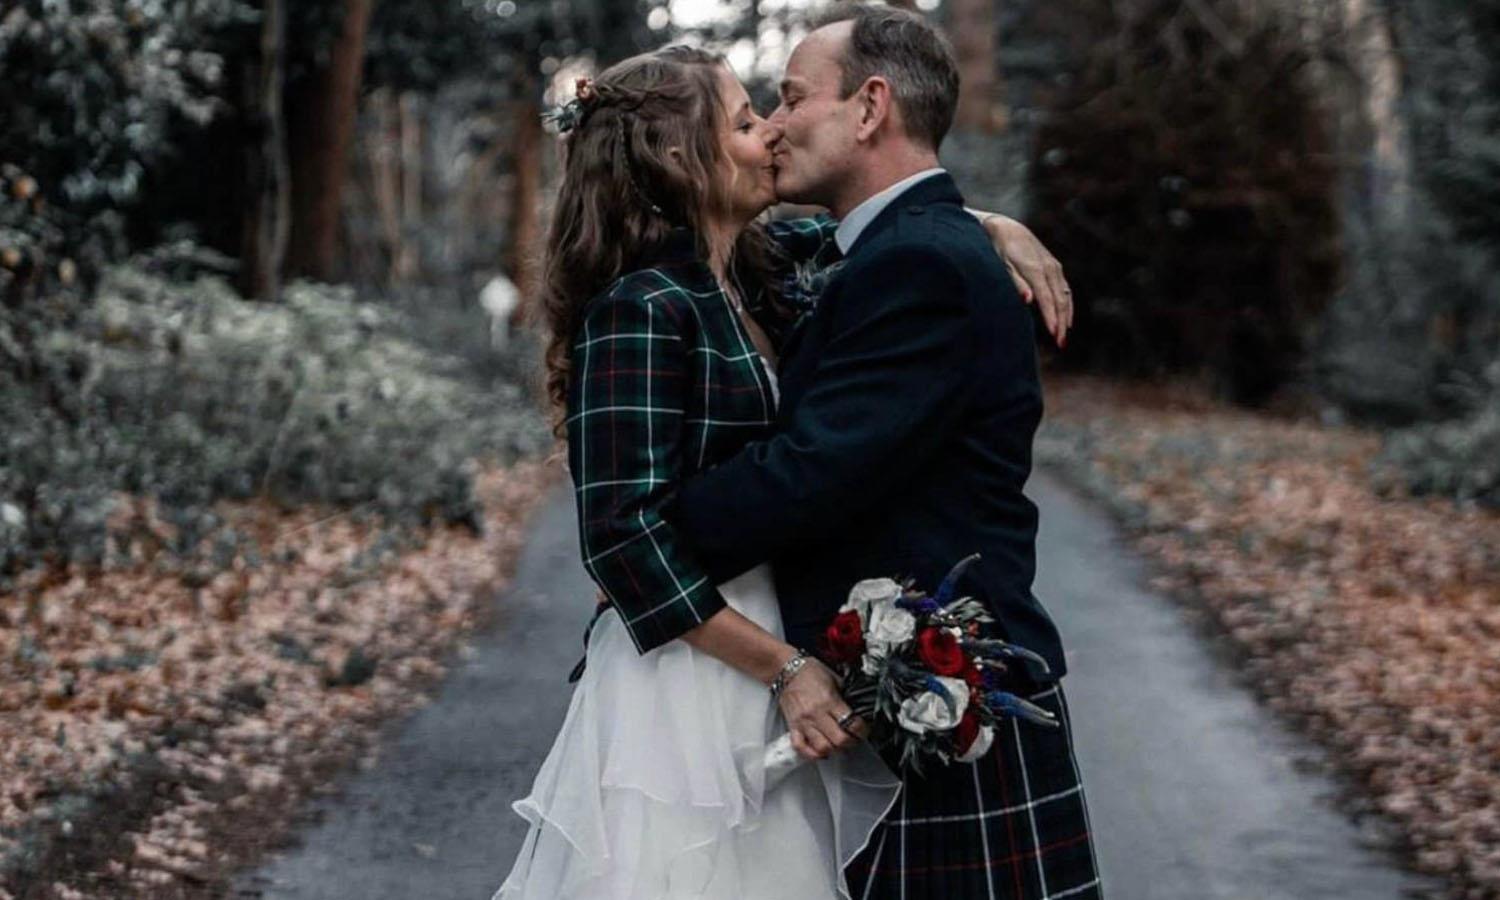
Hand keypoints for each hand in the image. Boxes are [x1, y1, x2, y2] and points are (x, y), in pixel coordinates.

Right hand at [775, 654, 868, 760]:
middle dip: (850, 742)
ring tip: (838, 745)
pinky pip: (801, 748)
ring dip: (834, 750)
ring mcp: (803, 722)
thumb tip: (857, 710)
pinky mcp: (793, 727)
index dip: (862, 730)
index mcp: (829, 700)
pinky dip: (812, 754)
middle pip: (839, 740)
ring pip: (822, 748)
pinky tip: (820, 751)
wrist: (786, 670)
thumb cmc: (810, 672)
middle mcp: (816, 714)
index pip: (851, 724)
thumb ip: (846, 697)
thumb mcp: (835, 678)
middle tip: (853, 738)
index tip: (863, 730)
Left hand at [981, 213, 1071, 348]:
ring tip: (1063, 337)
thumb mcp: (1001, 265)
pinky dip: (1067, 305)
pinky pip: (1065, 290)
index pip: (1047, 299)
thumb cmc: (999, 249)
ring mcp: (1054, 267)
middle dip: (1061, 323)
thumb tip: (1028, 300)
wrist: (1006, 228)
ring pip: (1066, 296)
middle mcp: (1049, 268)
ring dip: (1066, 317)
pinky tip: (1066, 319)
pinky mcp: (1055, 267)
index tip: (1054, 335)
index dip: (1051, 318)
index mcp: (1035, 269)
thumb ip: (1015, 283)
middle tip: (1060, 343)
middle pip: (1060, 300)